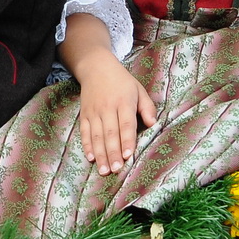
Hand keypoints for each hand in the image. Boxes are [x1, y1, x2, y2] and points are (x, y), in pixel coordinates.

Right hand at [75, 55, 157, 175]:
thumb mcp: (138, 89)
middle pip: (110, 133)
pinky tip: (90, 158)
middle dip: (113, 153)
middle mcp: (107, 108)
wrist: (96, 68)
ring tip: (104, 170)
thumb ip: (147, 107)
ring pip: (96, 136)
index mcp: (124, 102)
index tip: (128, 155)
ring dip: (100, 154)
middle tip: (116, 169)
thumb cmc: (122, 81)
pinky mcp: (84, 115)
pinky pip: (85, 132)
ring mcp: (94, 112)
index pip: (126, 124)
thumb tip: (153, 123)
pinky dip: (87, 146)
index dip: (127, 140)